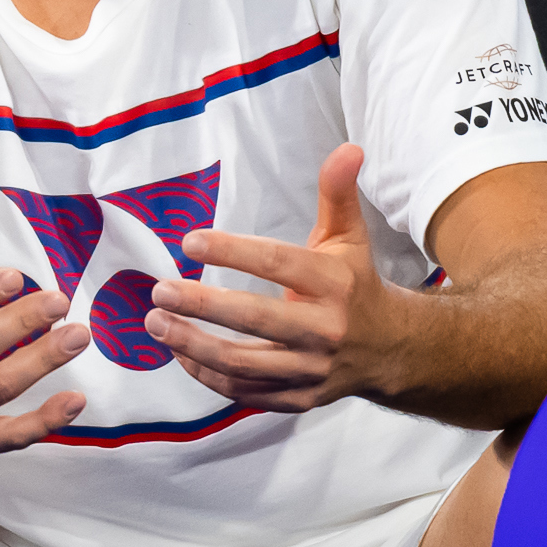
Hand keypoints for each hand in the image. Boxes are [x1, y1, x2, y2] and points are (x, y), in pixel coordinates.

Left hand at [148, 143, 403, 412]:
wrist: (389, 350)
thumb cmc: (355, 285)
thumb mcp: (349, 237)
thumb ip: (337, 194)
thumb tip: (348, 148)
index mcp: (334, 284)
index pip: (277, 264)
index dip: (231, 251)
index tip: (189, 242)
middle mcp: (324, 330)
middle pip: (255, 319)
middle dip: (201, 306)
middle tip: (159, 292)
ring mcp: (311, 369)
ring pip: (244, 364)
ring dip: (193, 345)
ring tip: (156, 324)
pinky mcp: (299, 398)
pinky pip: (245, 392)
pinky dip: (207, 376)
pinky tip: (180, 354)